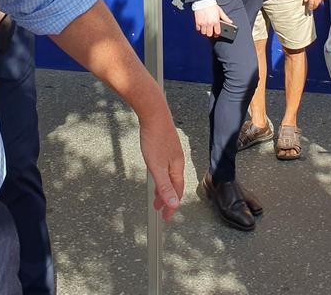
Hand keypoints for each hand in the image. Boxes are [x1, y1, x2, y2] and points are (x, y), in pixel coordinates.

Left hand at [138, 107, 185, 221]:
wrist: (153, 113)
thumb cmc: (155, 138)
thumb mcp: (156, 167)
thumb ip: (164, 186)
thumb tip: (174, 203)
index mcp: (177, 167)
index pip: (177, 192)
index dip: (172, 206)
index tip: (166, 217)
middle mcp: (177, 160)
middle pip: (174, 184)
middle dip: (167, 198)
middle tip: (160, 210)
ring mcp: (172, 152)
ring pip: (170, 175)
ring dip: (164, 187)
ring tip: (156, 196)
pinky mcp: (165, 145)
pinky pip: (166, 167)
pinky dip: (162, 176)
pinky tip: (156, 173)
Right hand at [194, 5, 231, 38]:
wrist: (203, 0)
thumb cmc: (212, 5)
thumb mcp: (220, 11)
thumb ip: (225, 18)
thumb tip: (230, 22)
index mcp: (216, 21)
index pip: (217, 32)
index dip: (217, 33)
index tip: (216, 33)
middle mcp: (209, 23)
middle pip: (209, 34)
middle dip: (210, 33)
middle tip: (211, 31)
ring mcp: (203, 23)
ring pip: (203, 33)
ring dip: (205, 31)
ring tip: (206, 28)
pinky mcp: (198, 22)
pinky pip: (198, 29)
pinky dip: (199, 28)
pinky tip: (202, 25)